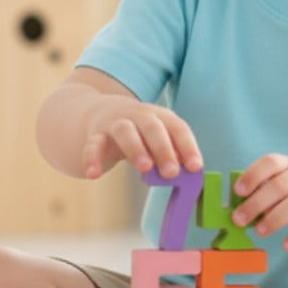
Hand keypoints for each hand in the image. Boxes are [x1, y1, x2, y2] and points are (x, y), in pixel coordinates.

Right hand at [82, 97, 201, 179]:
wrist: (102, 113)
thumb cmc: (141, 133)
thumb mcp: (158, 140)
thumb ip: (172, 154)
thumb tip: (189, 174)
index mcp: (161, 117)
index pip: (178, 128)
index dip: (188, 147)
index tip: (196, 167)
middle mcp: (139, 116)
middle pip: (153, 128)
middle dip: (164, 149)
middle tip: (172, 172)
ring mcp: (115, 123)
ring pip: (125, 132)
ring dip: (136, 149)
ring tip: (145, 168)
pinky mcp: (95, 135)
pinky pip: (93, 145)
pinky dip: (92, 158)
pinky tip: (94, 174)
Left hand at [231, 154, 287, 251]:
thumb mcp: (283, 188)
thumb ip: (262, 195)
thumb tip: (234, 210)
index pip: (272, 162)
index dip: (254, 174)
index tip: (238, 191)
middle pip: (282, 184)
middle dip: (257, 202)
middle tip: (239, 220)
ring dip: (277, 217)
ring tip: (261, 232)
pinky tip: (287, 245)